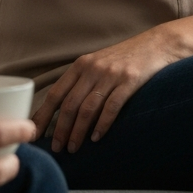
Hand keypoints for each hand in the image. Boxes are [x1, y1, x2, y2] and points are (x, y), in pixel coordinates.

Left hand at [31, 28, 189, 153]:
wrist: (157, 44)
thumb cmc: (125, 59)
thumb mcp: (98, 64)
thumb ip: (81, 82)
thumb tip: (62, 112)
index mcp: (81, 65)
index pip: (55, 93)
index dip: (43, 115)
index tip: (34, 133)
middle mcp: (92, 68)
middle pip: (69, 104)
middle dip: (60, 129)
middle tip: (56, 148)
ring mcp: (111, 74)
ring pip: (87, 108)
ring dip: (78, 131)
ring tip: (73, 148)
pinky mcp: (130, 80)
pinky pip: (111, 106)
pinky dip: (102, 124)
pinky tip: (96, 138)